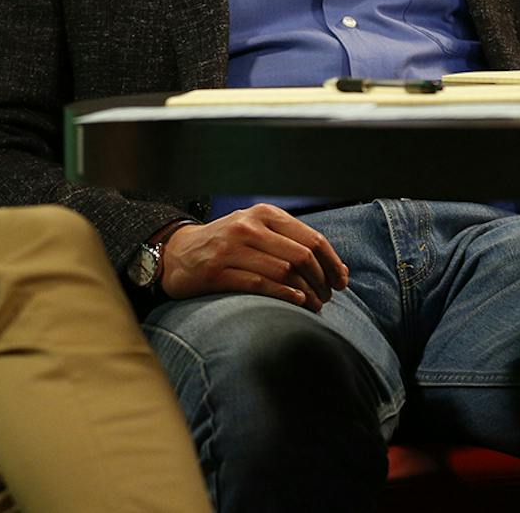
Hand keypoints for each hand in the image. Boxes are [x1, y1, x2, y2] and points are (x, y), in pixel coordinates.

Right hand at [159, 204, 349, 310]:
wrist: (178, 253)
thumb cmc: (227, 244)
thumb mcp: (256, 230)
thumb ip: (290, 243)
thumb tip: (336, 268)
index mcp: (264, 214)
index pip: (311, 238)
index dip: (332, 262)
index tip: (342, 281)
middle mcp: (248, 226)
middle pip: (301, 255)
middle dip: (322, 280)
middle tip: (328, 297)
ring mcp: (231, 248)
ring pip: (284, 271)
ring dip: (307, 292)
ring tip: (316, 305)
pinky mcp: (216, 271)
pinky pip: (259, 284)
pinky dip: (284, 294)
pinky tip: (297, 302)